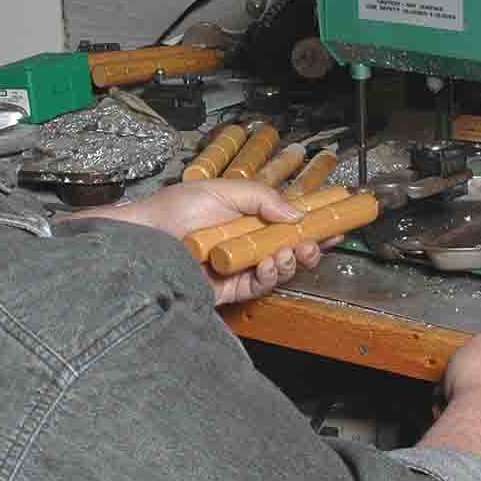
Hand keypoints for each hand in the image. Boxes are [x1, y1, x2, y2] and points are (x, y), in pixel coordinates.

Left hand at [87, 180, 324, 305]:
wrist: (143, 236)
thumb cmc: (174, 210)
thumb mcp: (223, 191)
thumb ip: (262, 198)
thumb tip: (298, 213)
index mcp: (249, 219)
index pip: (290, 224)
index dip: (315, 225)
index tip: (337, 223)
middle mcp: (248, 244)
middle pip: (291, 250)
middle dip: (310, 247)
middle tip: (315, 242)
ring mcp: (240, 268)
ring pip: (280, 271)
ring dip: (292, 262)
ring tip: (290, 251)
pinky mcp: (230, 290)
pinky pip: (260, 287)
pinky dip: (270, 276)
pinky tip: (270, 263)